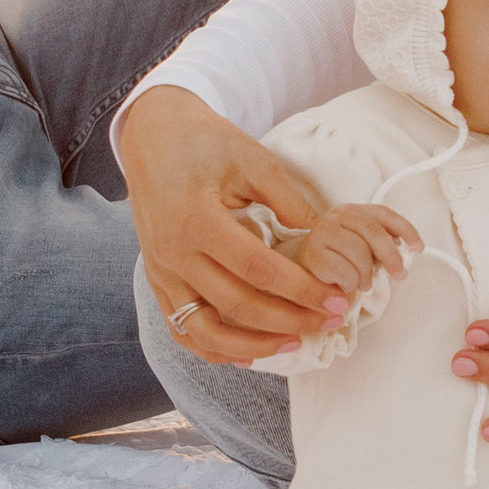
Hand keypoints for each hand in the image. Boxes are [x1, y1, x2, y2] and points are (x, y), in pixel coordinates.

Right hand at [122, 86, 420, 366]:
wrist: (152, 136)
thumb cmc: (205, 142)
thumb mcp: (252, 159)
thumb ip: (288, 201)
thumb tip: (325, 240)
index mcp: (196, 220)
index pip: (257, 270)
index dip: (301, 290)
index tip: (336, 299)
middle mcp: (173, 254)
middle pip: (236, 305)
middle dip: (289, 320)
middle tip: (329, 321)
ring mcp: (161, 272)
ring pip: (204, 331)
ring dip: (252, 346)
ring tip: (294, 343)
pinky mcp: (157, 280)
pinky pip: (182, 328)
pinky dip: (214, 348)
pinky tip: (249, 352)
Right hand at [288, 204, 414, 301]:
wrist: (300, 270)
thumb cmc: (338, 260)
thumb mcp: (363, 248)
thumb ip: (381, 244)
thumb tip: (404, 249)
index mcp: (354, 211)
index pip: (384, 214)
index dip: (406, 230)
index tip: (418, 248)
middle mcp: (336, 216)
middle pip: (372, 231)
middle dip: (391, 255)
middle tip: (401, 275)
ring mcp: (322, 232)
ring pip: (359, 253)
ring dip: (367, 275)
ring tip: (363, 284)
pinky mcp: (313, 253)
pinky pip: (345, 271)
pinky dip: (352, 283)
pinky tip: (347, 286)